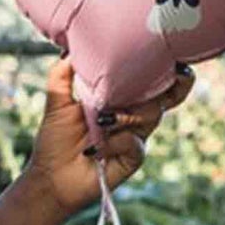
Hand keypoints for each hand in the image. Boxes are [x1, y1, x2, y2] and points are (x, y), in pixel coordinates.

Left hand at [24, 59, 193, 217]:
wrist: (50, 176)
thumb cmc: (55, 140)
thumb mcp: (57, 101)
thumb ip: (63, 73)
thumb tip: (72, 48)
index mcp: (120, 99)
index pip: (151, 81)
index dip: (168, 71)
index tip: (174, 57)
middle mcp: (133, 116)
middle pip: (163, 96)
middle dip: (169, 84)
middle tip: (172, 73)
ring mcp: (135, 137)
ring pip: (150, 115)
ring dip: (126, 114)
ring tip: (100, 120)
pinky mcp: (133, 158)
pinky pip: (135, 142)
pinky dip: (116, 141)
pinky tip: (96, 149)